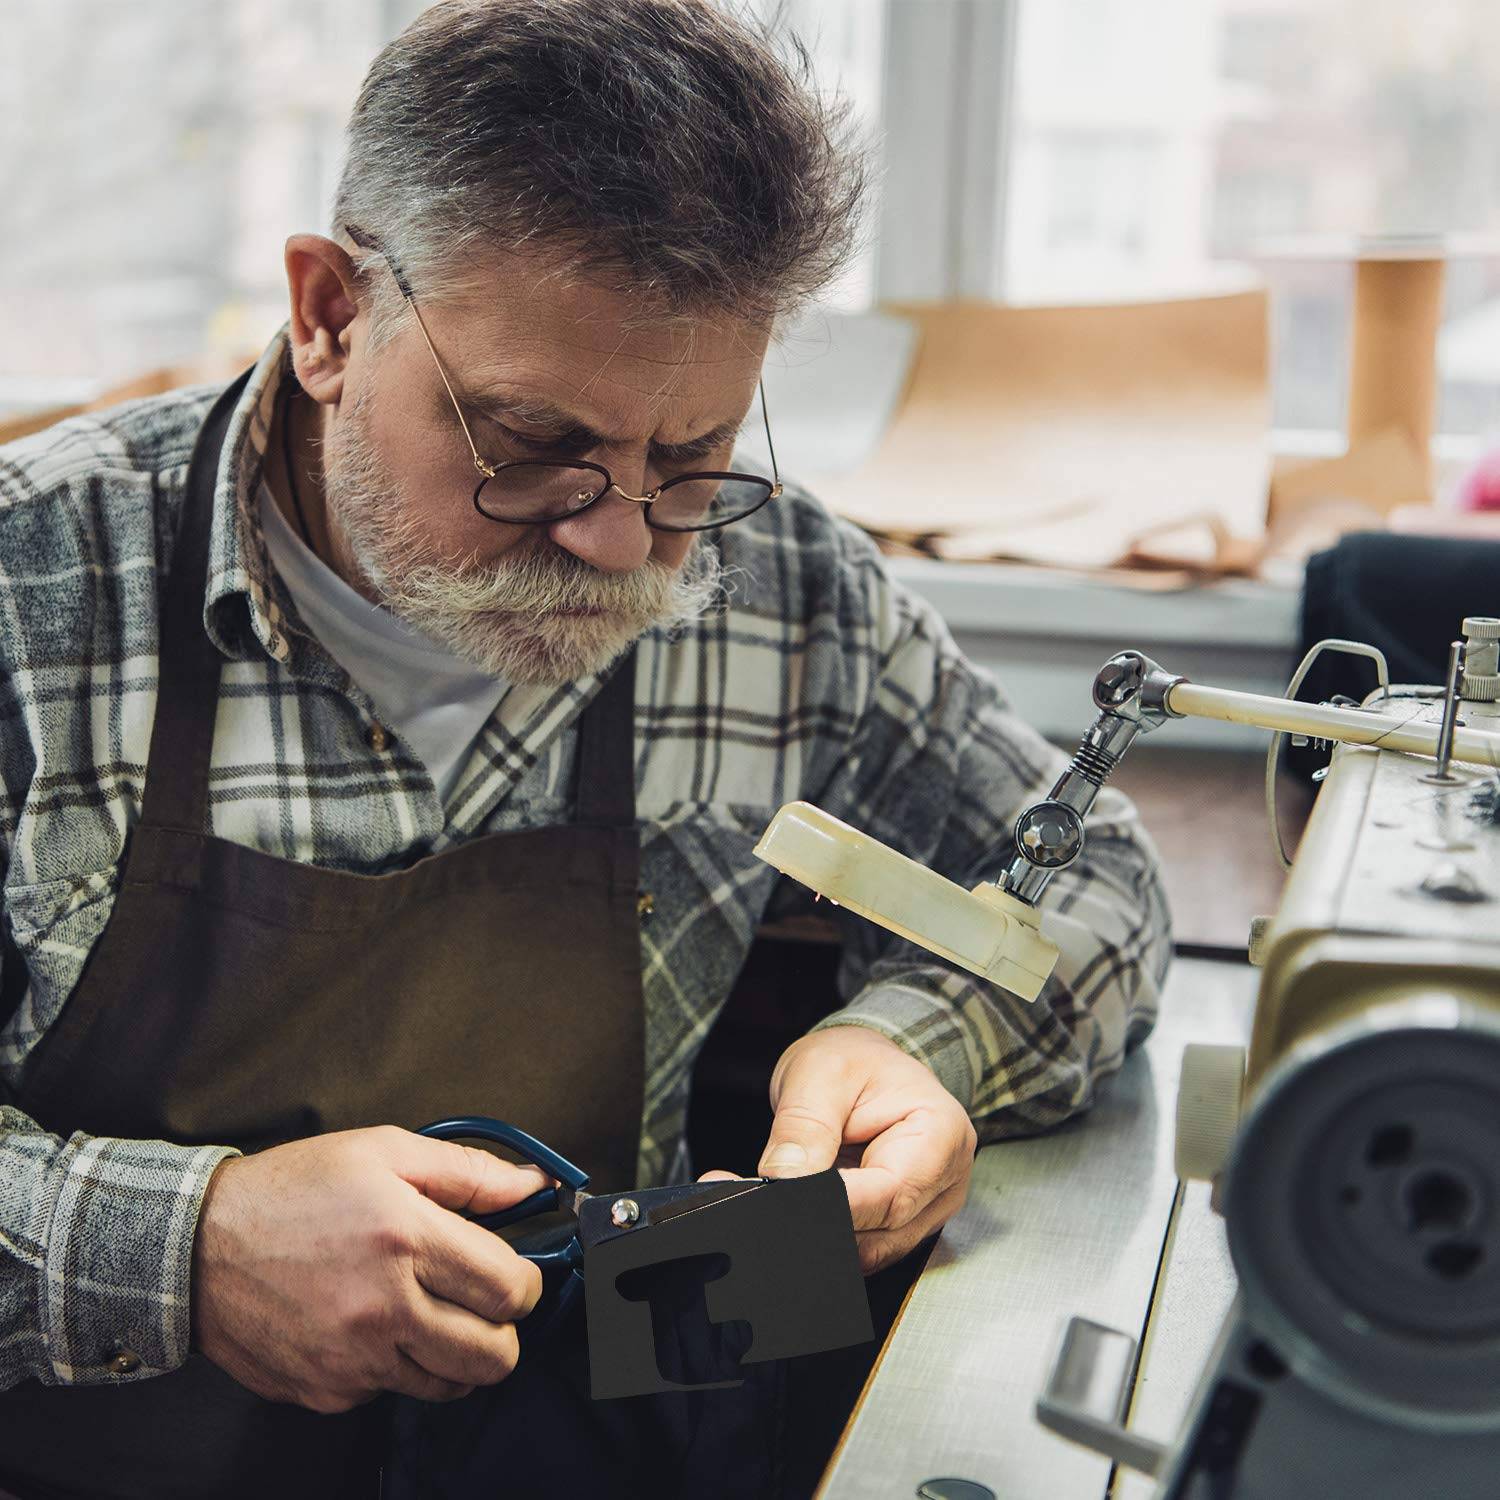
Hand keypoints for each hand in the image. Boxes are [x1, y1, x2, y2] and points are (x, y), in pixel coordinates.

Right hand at [192, 1125, 548, 1411]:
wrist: (195, 1246)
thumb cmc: (292, 1190)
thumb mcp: (383, 1151)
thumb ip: (468, 1171)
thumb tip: (532, 1184)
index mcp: (406, 1239)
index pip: (510, 1290)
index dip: (526, 1282)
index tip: (514, 1272)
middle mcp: (385, 1308)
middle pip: (493, 1356)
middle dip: (503, 1330)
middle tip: (481, 1302)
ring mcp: (354, 1359)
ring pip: (449, 1384)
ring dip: (455, 1354)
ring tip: (432, 1313)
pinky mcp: (328, 1391)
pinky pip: (390, 1393)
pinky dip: (397, 1367)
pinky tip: (375, 1326)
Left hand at [705, 1027, 977, 1274]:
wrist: (863, 1063)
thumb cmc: (854, 1059)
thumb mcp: (821, 1073)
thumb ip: (805, 1128)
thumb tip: (782, 1181)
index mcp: (941, 1136)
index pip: (889, 1193)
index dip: (831, 1205)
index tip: (776, 1199)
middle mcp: (941, 1184)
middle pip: (878, 1233)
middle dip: (809, 1222)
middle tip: (741, 1199)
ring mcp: (922, 1213)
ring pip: (863, 1251)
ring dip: (806, 1232)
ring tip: (747, 1198)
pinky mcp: (892, 1227)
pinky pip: (853, 1246)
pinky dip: (812, 1232)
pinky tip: (773, 1209)